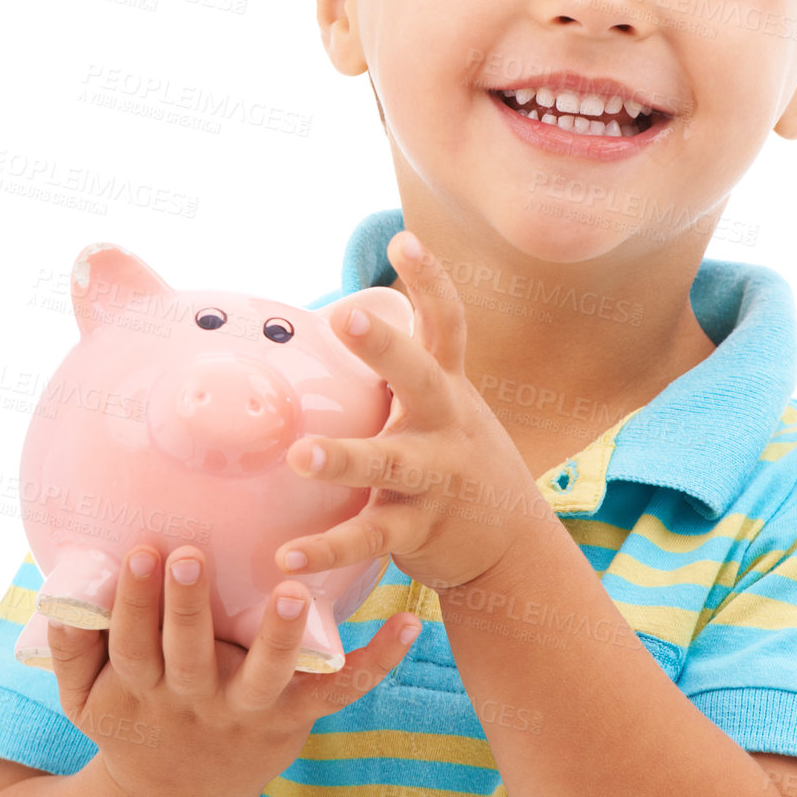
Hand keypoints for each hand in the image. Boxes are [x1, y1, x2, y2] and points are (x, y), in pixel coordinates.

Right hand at [46, 539, 420, 796]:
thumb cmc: (133, 719)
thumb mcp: (84, 696)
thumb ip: (70, 642)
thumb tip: (60, 579)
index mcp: (142, 689)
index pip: (132, 643)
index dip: (135, 600)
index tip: (144, 550)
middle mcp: (195, 701)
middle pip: (189, 655)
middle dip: (188, 608)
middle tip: (191, 557)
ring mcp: (249, 712)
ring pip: (267, 677)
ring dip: (280, 637)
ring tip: (294, 592)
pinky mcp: (295, 719)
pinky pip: (339, 691)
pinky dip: (377, 660)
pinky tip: (408, 622)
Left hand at [274, 229, 554, 594]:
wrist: (511, 543)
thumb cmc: (454, 458)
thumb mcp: (443, 406)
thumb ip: (401, 370)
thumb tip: (339, 314)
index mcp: (449, 388)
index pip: (447, 324)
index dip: (431, 280)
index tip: (406, 239)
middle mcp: (446, 425)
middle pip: (420, 377)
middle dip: (384, 346)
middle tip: (343, 316)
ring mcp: (436, 477)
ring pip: (389, 463)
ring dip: (345, 458)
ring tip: (300, 456)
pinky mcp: (420, 529)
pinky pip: (369, 538)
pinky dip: (326, 548)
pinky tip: (286, 556)